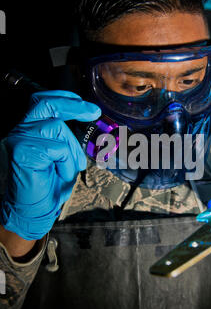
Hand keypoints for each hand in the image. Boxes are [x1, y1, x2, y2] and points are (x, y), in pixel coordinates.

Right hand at [0, 90, 100, 239]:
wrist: (33, 210)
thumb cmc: (48, 185)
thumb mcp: (63, 156)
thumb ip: (68, 137)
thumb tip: (88, 120)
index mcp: (28, 130)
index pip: (42, 102)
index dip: (64, 98)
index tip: (86, 106)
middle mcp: (20, 131)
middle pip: (47, 105)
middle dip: (74, 106)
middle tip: (93, 112)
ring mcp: (18, 140)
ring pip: (58, 128)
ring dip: (71, 150)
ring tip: (68, 167)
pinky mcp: (22, 152)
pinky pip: (57, 147)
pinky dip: (66, 162)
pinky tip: (60, 173)